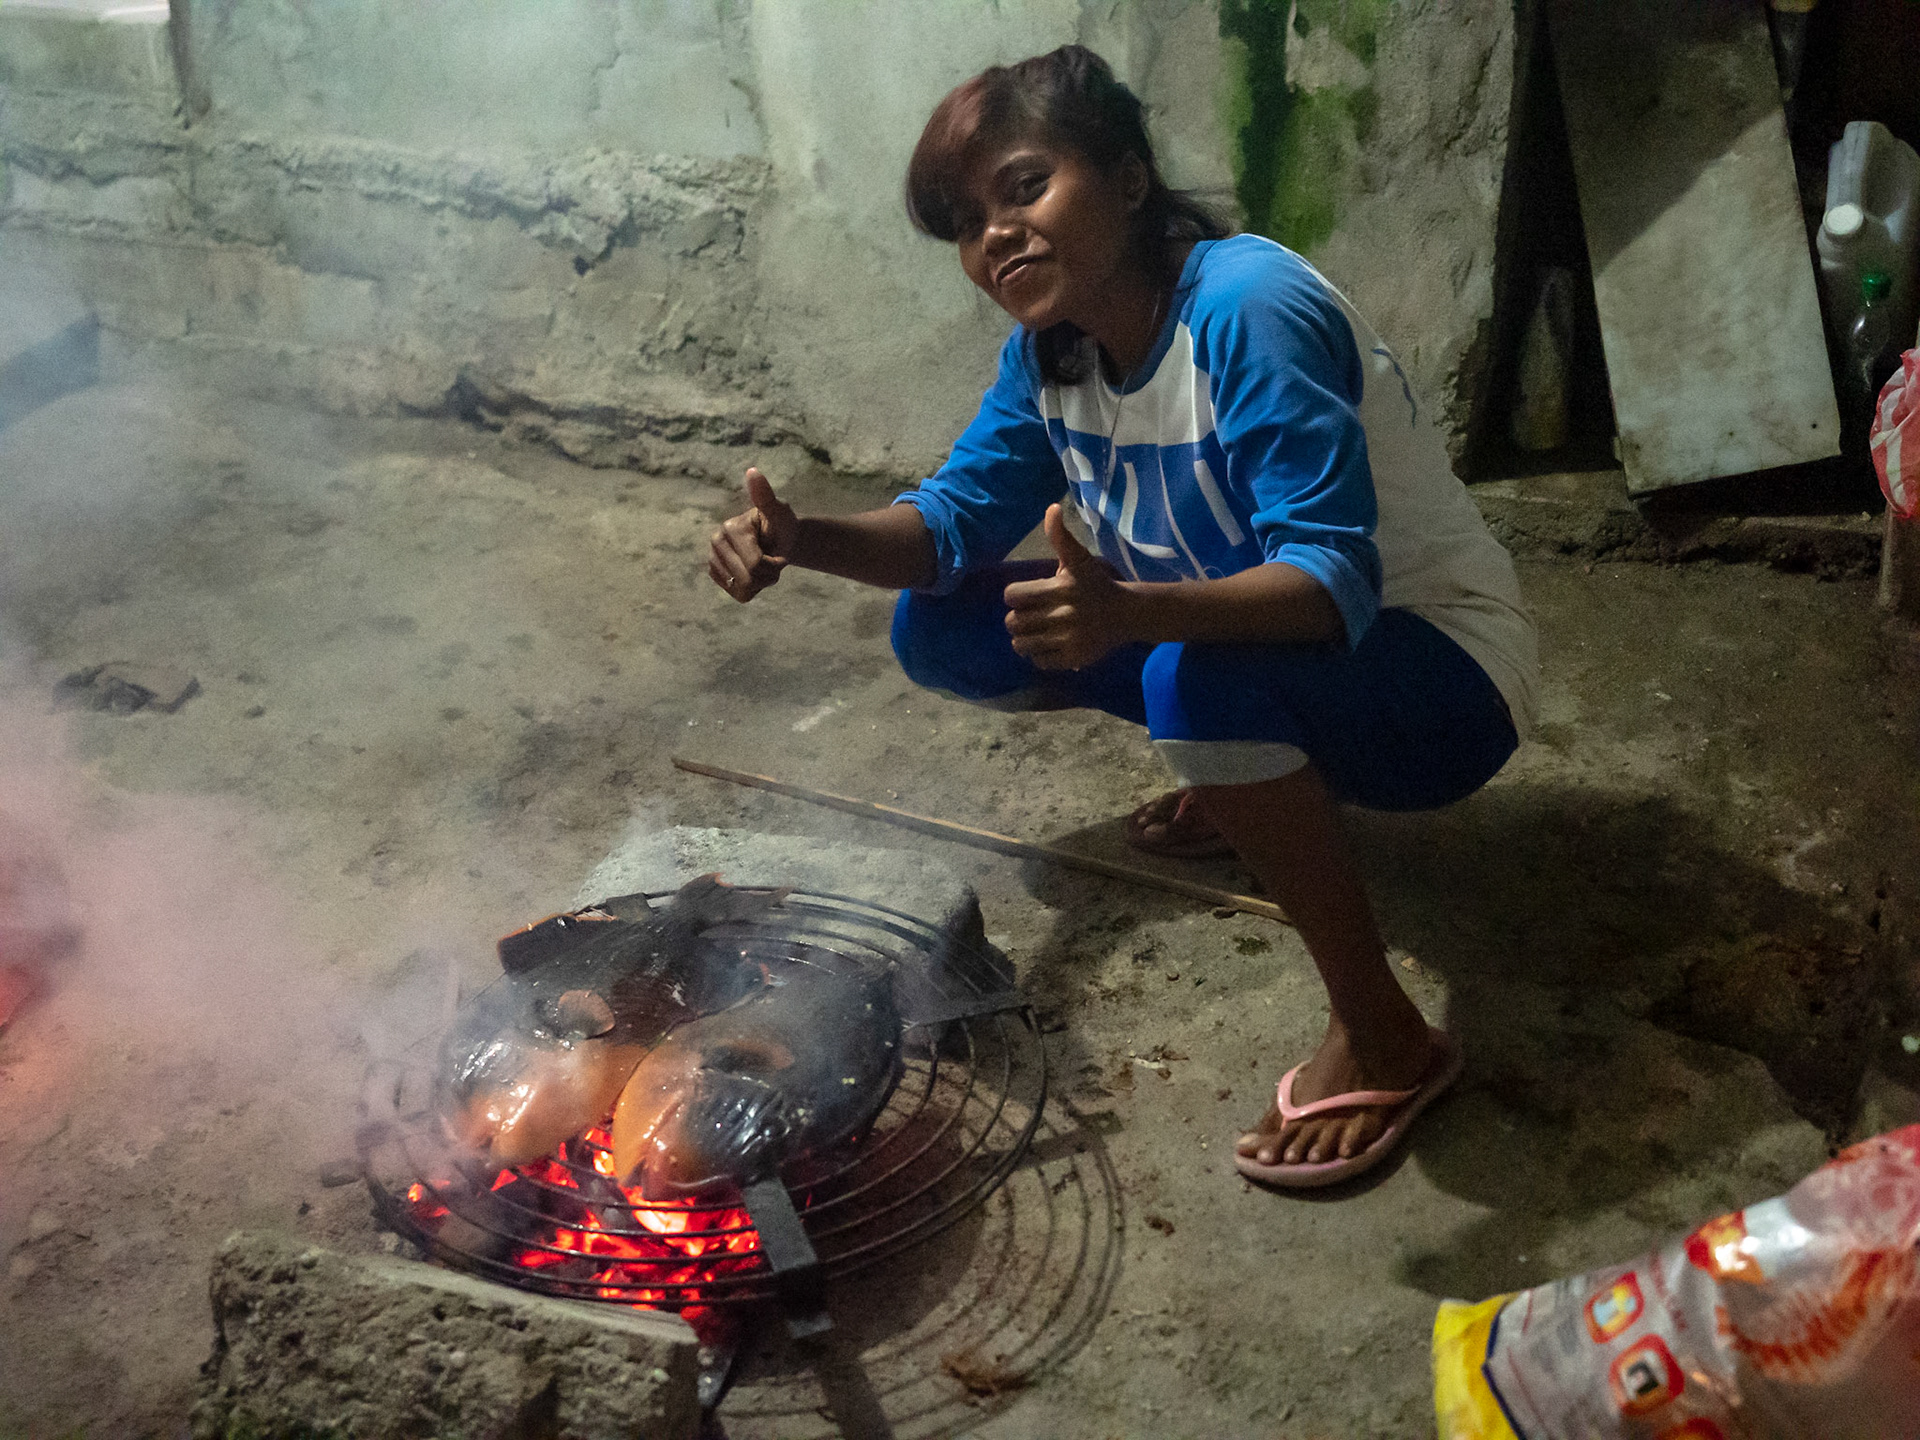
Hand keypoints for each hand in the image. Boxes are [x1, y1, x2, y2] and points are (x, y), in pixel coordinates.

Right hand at [709, 467, 799, 602]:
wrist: (779, 538)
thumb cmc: (781, 524)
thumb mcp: (779, 511)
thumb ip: (766, 496)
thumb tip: (752, 472)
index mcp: (729, 529)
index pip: (756, 566)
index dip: (774, 566)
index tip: (777, 551)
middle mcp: (715, 543)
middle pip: (749, 580)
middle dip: (768, 575)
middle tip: (772, 559)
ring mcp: (713, 560)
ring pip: (743, 590)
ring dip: (761, 583)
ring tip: (764, 565)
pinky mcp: (715, 574)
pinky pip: (739, 595)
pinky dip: (752, 589)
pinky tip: (754, 573)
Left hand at [1003, 505, 1134, 669]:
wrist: (1127, 613)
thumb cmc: (1097, 584)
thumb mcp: (1080, 558)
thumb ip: (1060, 536)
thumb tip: (1052, 508)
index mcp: (1059, 588)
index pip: (1012, 596)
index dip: (1015, 597)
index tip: (1027, 597)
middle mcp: (1062, 615)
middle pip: (1013, 622)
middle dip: (1018, 618)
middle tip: (1030, 616)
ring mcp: (1067, 639)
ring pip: (1021, 645)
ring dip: (1024, 639)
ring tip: (1035, 633)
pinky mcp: (1073, 658)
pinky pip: (1039, 662)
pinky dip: (1039, 655)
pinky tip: (1049, 645)